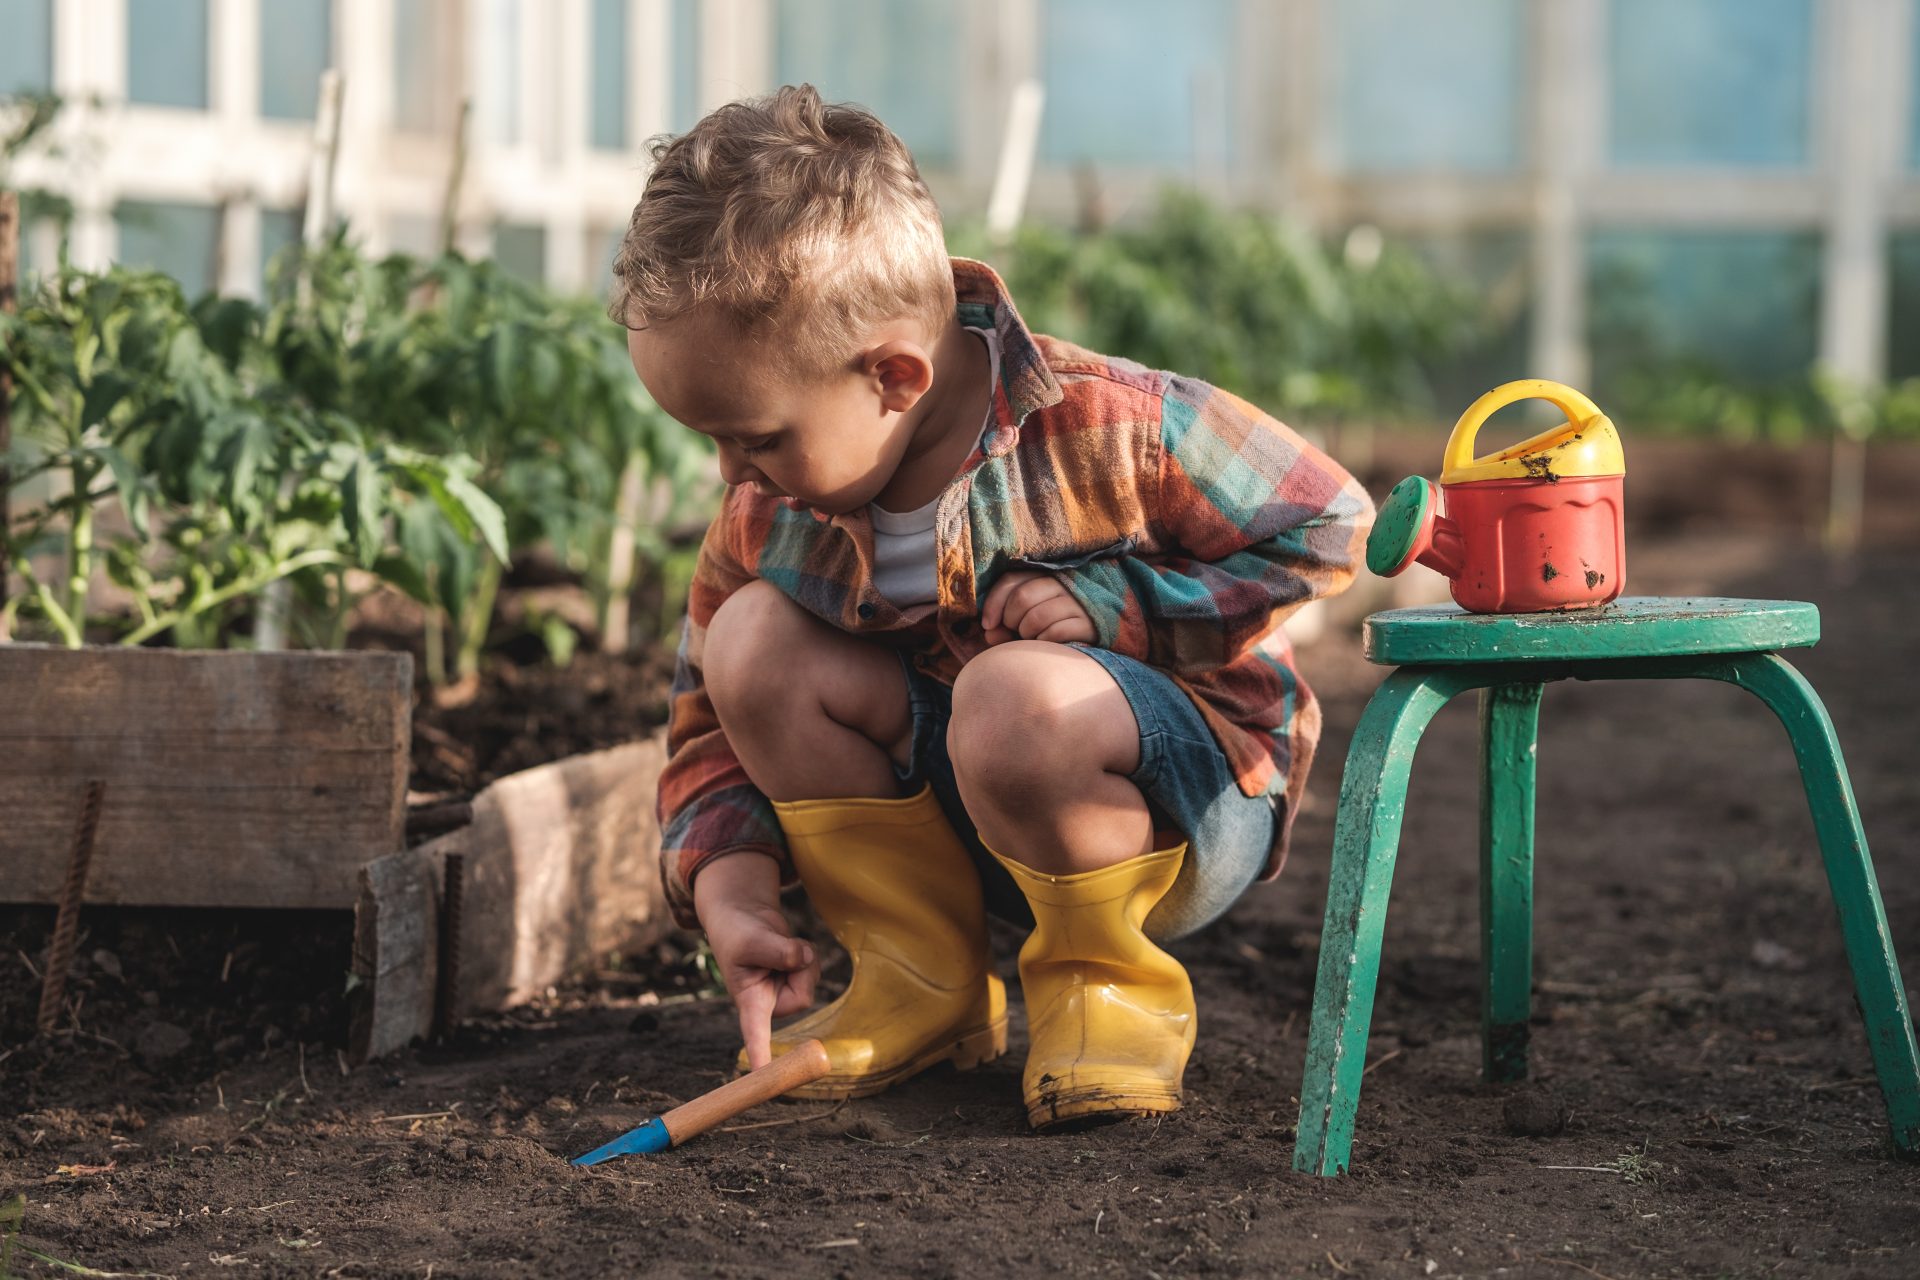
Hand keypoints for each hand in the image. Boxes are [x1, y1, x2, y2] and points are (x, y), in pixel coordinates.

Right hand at [693, 853, 819, 1068]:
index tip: (764, 1078)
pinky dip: (806, 951)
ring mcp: (786, 992)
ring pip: (811, 980)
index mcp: (750, 1001)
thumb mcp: (752, 939)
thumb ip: (778, 952)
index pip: (756, 1033)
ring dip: (802, 956)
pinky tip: (788, 946)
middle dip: (798, 968)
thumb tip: (804, 961)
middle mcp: (770, 1003)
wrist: (742, 917)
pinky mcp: (797, 979)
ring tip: (778, 947)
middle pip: (803, 996)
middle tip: (776, 949)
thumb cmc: (736, 933)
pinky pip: (814, 968)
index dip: (761, 1055)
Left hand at [980, 570, 1095, 645]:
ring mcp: (1078, 602)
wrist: (1095, 640)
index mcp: (1044, 575)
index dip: (994, 603)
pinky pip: (1055, 632)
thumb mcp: (1025, 621)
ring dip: (1026, 633)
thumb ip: (1004, 625)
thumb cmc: (1051, 627)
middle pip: (1022, 597)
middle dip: (1010, 620)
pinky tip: (1046, 644)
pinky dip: (1043, 642)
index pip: (1011, 580)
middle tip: (1015, 632)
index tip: (988, 624)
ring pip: (1037, 616)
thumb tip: (989, 632)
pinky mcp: (1089, 623)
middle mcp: (1063, 583)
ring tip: (1031, 638)